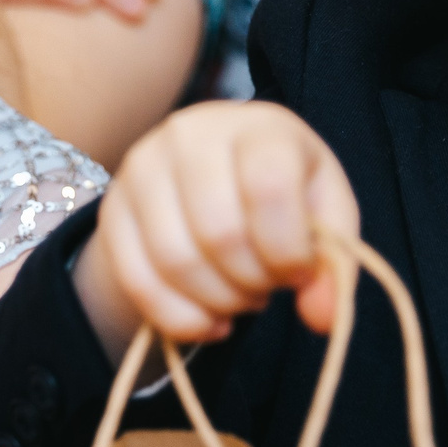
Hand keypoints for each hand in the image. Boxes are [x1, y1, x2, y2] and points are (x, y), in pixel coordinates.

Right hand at [77, 101, 361, 348]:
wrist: (210, 172)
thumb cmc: (280, 189)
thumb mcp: (324, 213)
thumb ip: (335, 264)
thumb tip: (323, 317)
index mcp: (258, 127)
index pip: (268, 188)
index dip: (288, 248)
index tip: (297, 270)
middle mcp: (189, 136)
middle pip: (220, 233)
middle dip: (253, 282)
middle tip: (266, 285)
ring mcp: (141, 170)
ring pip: (176, 263)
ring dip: (218, 302)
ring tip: (238, 295)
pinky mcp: (112, 211)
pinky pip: (139, 284)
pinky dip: (181, 319)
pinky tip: (208, 318)